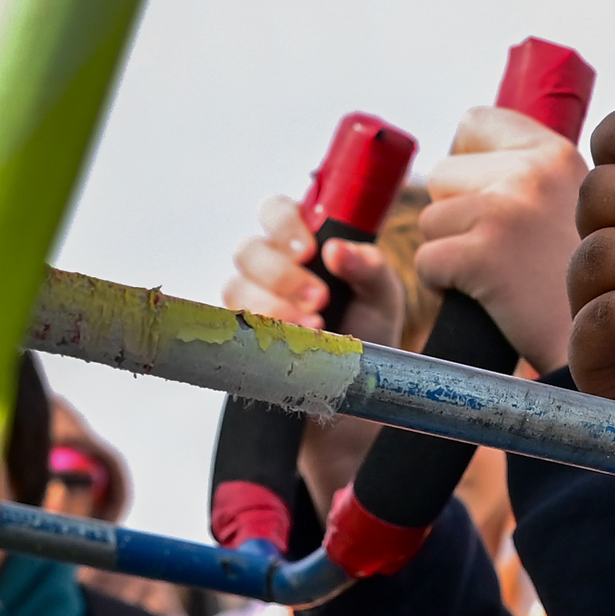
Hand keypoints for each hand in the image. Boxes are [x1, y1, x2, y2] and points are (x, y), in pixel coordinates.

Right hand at [223, 195, 415, 508]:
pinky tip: (293, 344)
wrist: (354, 402)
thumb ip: (370, 268)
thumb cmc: (369, 340)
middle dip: (281, 273)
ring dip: (272, 305)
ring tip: (313, 328)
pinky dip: (262, 331)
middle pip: (249, 250)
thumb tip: (338, 249)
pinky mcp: (238, 340)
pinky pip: (232, 326)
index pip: (275, 212)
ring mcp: (249, 305)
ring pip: (235, 286)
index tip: (310, 251)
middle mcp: (269, 270)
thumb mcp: (383, 300)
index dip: (284, 224)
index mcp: (303, 246)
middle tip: (320, 300)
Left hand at [417, 103, 583, 371]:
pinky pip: (428, 263)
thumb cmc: (594, 285)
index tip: (493, 198)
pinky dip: (445, 287)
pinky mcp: (485, 255)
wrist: (614, 349)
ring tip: (501, 277)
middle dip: (459, 213)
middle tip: (506, 251)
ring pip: (431, 220)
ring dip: (452, 252)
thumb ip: (539, 176)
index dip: (472, 163)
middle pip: (444, 173)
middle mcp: (534, 171)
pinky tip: (489, 300)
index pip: (476, 122)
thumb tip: (468, 136)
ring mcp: (508, 209)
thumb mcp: (585, 208)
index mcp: (558, 152)